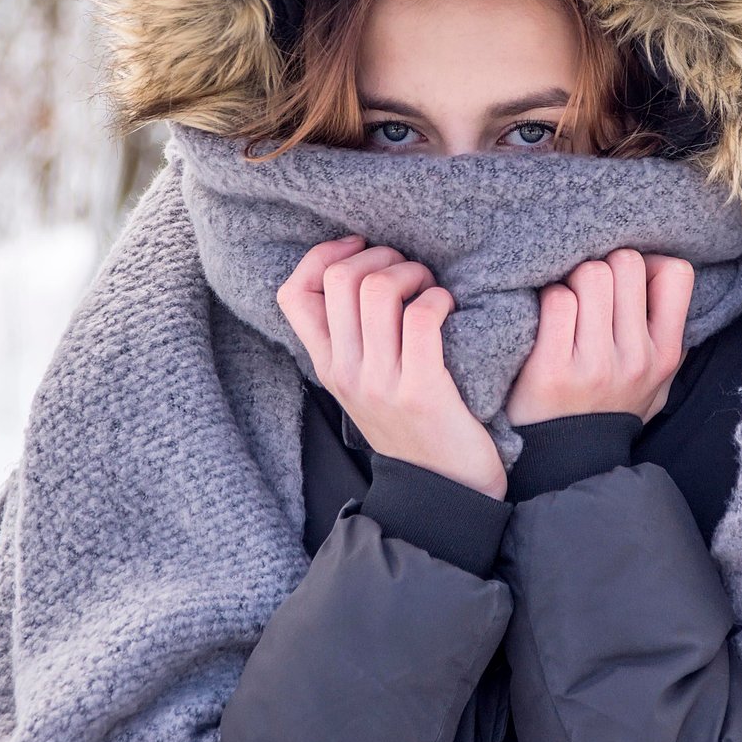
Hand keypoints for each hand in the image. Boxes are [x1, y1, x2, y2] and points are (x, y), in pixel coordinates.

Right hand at [277, 234, 508, 499]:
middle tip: (408, 270)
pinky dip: (438, 299)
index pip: (293, 293)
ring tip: (429, 287)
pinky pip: (422, 317)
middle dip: (379, 256)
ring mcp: (380, 383)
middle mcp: (345, 372)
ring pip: (378, 290)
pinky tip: (449, 308)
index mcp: (327, 365)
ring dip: (413, 273)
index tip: (359, 249)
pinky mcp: (421, 390)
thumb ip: (351, 337)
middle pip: (340, 279)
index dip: (323, 255)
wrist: (444, 491)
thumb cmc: (413, 426)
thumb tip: (352, 272)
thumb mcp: (364, 384)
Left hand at [503, 248, 694, 426]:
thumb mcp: (655, 380)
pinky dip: (545, 300)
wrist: (567, 463)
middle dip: (601, 266)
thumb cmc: (607, 408)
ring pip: (590, 274)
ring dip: (570, 281)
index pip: (676, 273)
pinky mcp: (553, 369)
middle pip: (625, 263)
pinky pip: (557, 300)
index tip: (627, 281)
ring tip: (565, 307)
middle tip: (586, 291)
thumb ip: (663, 331)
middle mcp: (636, 358)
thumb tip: (656, 266)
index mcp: (665, 354)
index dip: (648, 263)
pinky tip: (543, 321)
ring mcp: (596, 365)